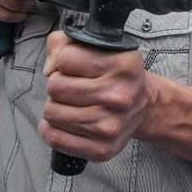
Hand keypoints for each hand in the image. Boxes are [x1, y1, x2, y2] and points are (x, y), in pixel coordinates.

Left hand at [38, 30, 150, 161]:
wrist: (142, 105)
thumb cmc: (115, 74)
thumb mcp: (98, 46)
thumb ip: (64, 42)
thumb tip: (49, 68)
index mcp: (122, 64)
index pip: (64, 58)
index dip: (62, 61)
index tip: (73, 67)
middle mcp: (119, 96)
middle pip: (55, 86)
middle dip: (58, 84)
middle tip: (73, 87)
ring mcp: (111, 125)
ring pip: (51, 112)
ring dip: (56, 106)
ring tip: (73, 103)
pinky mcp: (102, 149)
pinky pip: (54, 138)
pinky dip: (52, 129)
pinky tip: (67, 121)